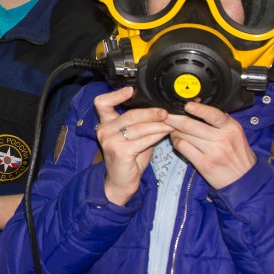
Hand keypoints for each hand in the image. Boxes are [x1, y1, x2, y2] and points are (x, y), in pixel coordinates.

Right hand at [94, 87, 171, 205]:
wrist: (121, 183)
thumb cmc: (129, 159)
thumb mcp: (133, 137)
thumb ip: (141, 124)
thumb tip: (161, 110)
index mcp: (106, 124)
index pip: (102, 103)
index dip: (115, 94)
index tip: (130, 90)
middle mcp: (105, 130)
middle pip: (130, 115)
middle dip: (151, 112)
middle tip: (166, 112)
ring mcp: (111, 141)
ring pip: (139, 127)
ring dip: (158, 125)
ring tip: (171, 123)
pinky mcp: (120, 152)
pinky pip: (143, 140)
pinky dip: (156, 136)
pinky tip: (165, 134)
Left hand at [166, 101, 255, 189]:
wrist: (245, 179)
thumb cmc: (237, 153)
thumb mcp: (235, 133)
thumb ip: (220, 121)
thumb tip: (198, 105)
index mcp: (231, 127)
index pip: (213, 115)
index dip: (198, 109)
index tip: (187, 105)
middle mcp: (223, 139)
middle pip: (191, 125)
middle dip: (174, 119)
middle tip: (165, 115)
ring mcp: (213, 152)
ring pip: (184, 135)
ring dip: (174, 131)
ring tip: (172, 129)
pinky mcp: (204, 164)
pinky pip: (183, 148)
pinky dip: (176, 142)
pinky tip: (177, 140)